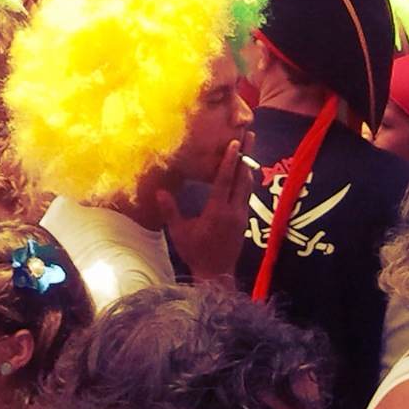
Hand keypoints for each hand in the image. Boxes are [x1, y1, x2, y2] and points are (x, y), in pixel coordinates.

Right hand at [157, 138, 251, 283]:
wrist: (216, 274)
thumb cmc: (196, 252)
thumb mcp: (180, 232)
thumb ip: (171, 210)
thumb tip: (159, 191)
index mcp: (217, 211)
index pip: (225, 180)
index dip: (230, 160)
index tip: (235, 142)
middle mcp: (234, 210)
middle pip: (243, 177)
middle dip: (246, 155)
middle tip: (250, 134)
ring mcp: (241, 215)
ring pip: (247, 185)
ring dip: (247, 166)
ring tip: (249, 148)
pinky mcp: (244, 220)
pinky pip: (247, 194)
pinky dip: (245, 180)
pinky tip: (244, 172)